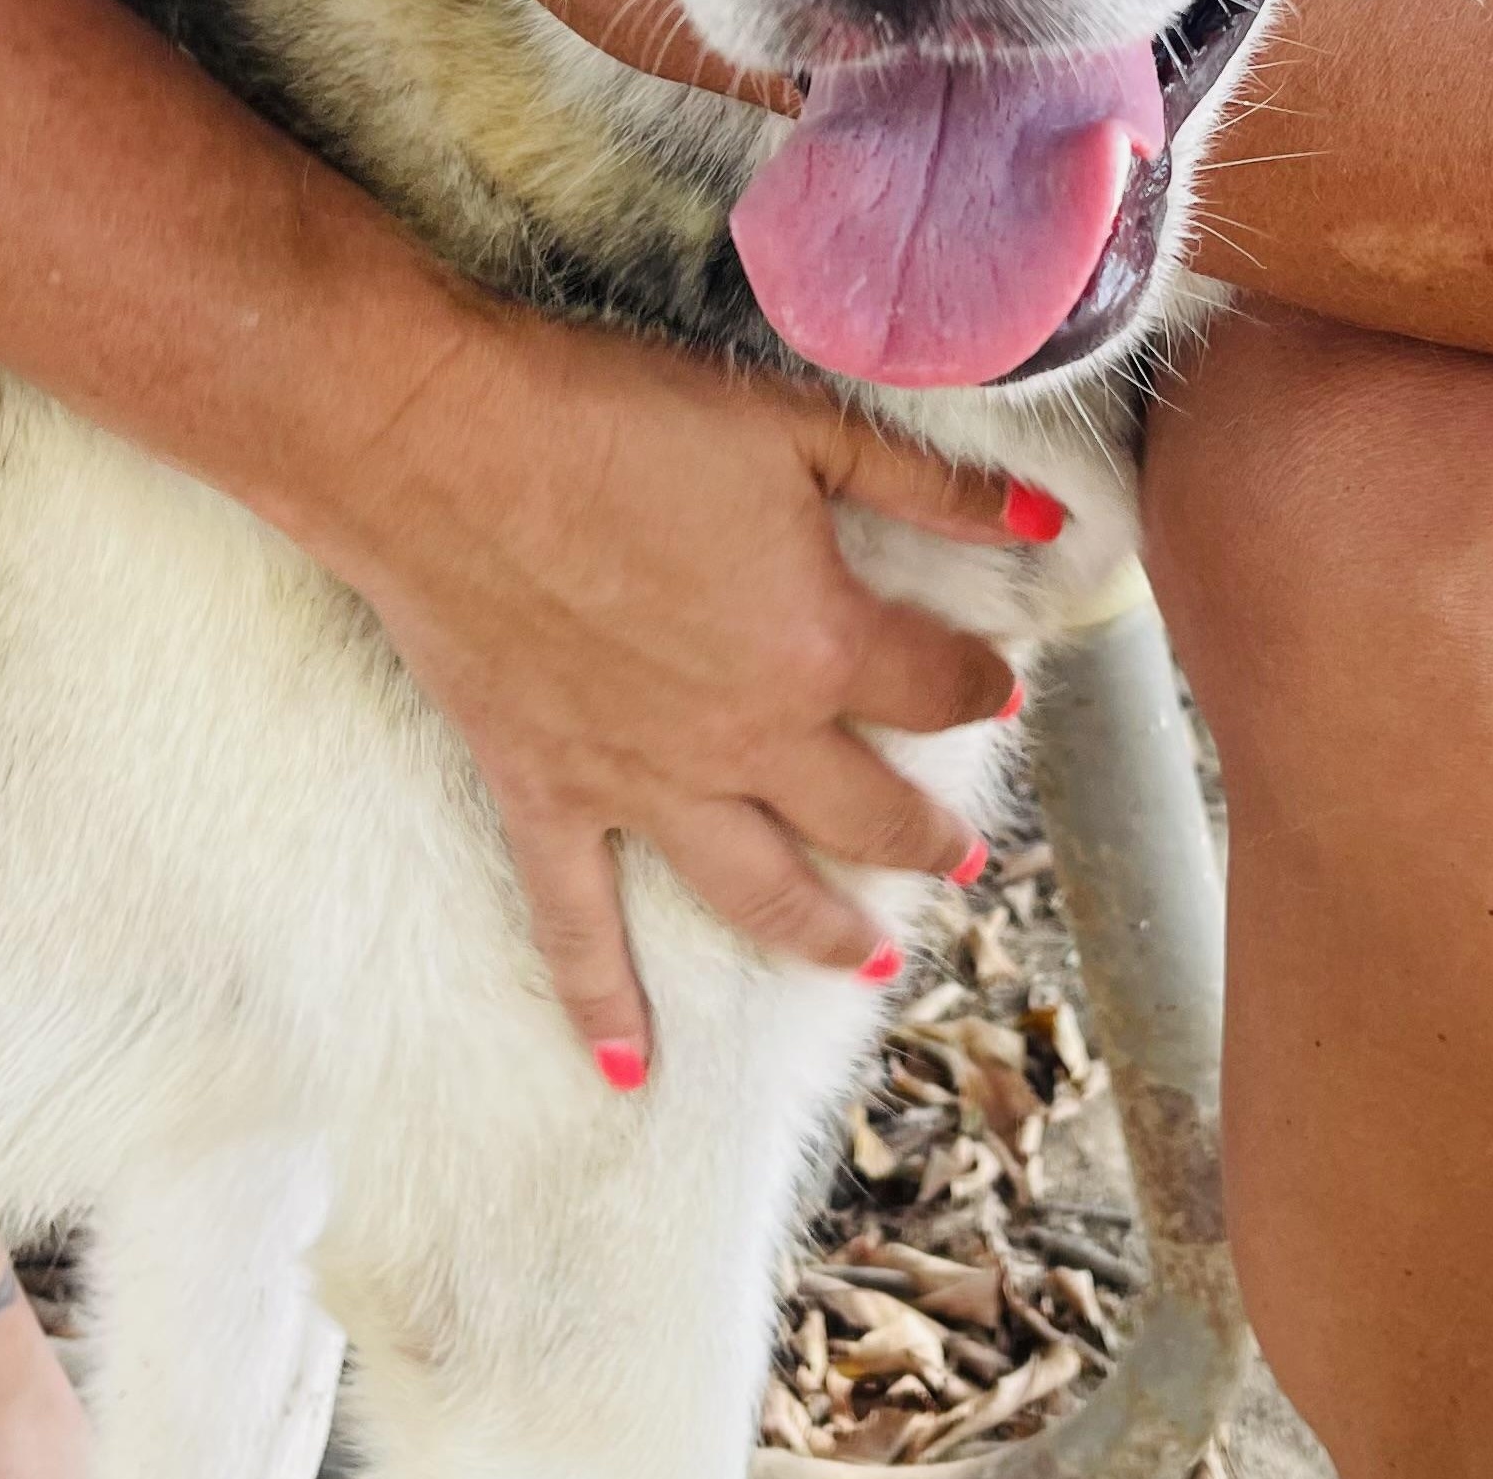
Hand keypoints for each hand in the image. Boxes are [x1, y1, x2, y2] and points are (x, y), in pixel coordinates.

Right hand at [300, 296, 1036, 1075]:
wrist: (446, 445)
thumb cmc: (623, 419)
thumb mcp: (799, 429)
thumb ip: (929, 485)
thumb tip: (1045, 521)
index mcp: (819, 647)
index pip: (935, 687)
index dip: (976, 684)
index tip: (993, 684)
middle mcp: (745, 740)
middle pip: (865, 813)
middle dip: (925, 838)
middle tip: (960, 858)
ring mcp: (644, 783)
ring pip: (757, 891)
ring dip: (822, 934)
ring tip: (872, 959)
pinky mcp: (548, 794)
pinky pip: (577, 926)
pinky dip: (602, 1005)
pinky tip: (629, 1073)